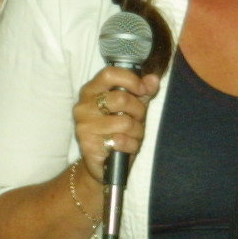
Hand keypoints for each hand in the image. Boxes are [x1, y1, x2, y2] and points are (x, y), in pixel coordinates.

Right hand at [72, 66, 160, 184]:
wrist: (104, 164)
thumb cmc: (118, 131)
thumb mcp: (132, 108)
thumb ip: (143, 92)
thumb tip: (153, 79)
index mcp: (91, 91)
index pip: (110, 74)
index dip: (131, 80)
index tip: (143, 90)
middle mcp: (83, 106)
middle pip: (121, 99)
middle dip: (139, 110)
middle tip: (140, 119)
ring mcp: (84, 126)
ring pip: (124, 122)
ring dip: (137, 131)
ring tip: (134, 136)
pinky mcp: (88, 145)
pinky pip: (120, 141)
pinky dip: (131, 145)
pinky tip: (128, 147)